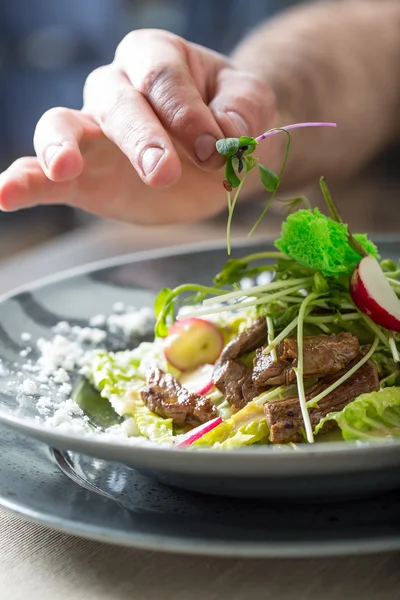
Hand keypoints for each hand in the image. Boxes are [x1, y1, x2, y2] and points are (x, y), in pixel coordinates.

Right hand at [0, 29, 276, 223]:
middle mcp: (116, 87)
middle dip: (138, 136)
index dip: (186, 112)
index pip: (161, 77)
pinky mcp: (82, 175)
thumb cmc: (228, 121)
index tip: (216, 149)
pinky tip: (5, 193)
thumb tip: (220, 138)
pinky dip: (24, 181)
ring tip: (64, 167)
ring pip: (61, 124)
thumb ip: (240, 113)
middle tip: (163, 173)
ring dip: (61, 146)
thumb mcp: (249, 108)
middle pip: (114, 100)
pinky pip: (44, 174)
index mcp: (158, 59)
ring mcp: (92, 131)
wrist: (216, 157)